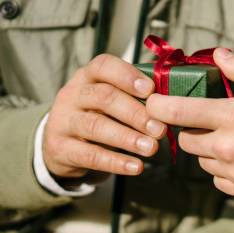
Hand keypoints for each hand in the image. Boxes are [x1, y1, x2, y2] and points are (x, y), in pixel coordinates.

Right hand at [44, 54, 166, 178]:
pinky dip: (115, 162)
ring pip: (96, 126)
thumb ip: (136, 96)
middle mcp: (72, 94)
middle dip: (135, 113)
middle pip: (104, 97)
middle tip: (160, 129)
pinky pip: (89, 155)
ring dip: (128, 138)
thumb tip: (174, 99)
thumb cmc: (99, 116)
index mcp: (87, 77)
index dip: (127, 75)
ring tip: (152, 148)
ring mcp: (62, 121)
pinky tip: (136, 167)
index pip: (103, 65)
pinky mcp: (59, 148)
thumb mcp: (112, 101)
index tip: (151, 90)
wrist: (60, 144)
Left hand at [146, 48, 233, 201]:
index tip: (155, 101)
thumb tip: (218, 55)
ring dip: (209, 151)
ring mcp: (233, 172)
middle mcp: (226, 147)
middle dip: (190, 129)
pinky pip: (219, 181)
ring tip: (233, 141)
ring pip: (202, 162)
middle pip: (185, 140)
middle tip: (208, 120)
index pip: (178, 111)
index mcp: (233, 117)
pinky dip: (223, 171)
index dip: (158, 105)